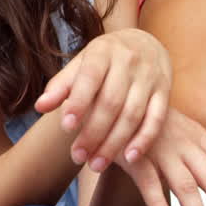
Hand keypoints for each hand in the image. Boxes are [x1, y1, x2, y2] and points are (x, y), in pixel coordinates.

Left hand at [34, 29, 170, 171]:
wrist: (145, 41)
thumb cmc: (104, 58)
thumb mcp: (81, 63)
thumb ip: (61, 85)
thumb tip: (40, 107)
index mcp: (102, 51)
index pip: (90, 77)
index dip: (79, 102)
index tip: (66, 127)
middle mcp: (128, 62)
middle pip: (111, 102)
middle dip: (93, 133)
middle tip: (78, 157)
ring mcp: (149, 77)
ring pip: (133, 114)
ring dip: (114, 143)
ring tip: (96, 164)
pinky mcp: (165, 91)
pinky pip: (157, 119)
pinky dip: (144, 139)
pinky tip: (130, 158)